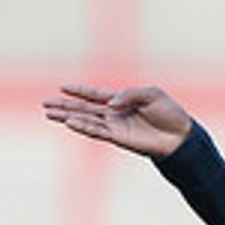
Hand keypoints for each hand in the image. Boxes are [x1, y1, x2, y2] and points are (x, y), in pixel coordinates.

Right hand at [41, 83, 192, 157]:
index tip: (62, 86)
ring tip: (49, 114)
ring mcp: (115, 127)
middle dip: (64, 105)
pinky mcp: (119, 138)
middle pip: (84, 108)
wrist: (180, 135)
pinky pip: (97, 131)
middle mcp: (115, 114)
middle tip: (44, 103)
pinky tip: (69, 123)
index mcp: (121, 100)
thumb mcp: (151, 94)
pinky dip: (83, 127)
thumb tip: (111, 104)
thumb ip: (129, 94)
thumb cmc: (169, 113)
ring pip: (86, 120)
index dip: (79, 90)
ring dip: (67, 117)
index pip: (95, 94)